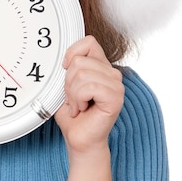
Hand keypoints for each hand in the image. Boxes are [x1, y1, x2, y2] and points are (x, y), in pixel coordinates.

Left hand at [54, 35, 123, 153]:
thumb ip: (69, 67)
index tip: (65, 70)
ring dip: (72, 94)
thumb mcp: (66, 85)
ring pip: (82, 74)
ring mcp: (116, 85)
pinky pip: (88, 87)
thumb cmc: (73, 115)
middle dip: (68, 83)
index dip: (72, 54)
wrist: (78, 138)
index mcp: (101, 67)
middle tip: (73, 99)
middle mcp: (112, 73)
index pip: (88, 41)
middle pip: (79, 61)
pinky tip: (83, 109)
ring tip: (78, 105)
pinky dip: (78, 100)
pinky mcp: (115, 98)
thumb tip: (65, 57)